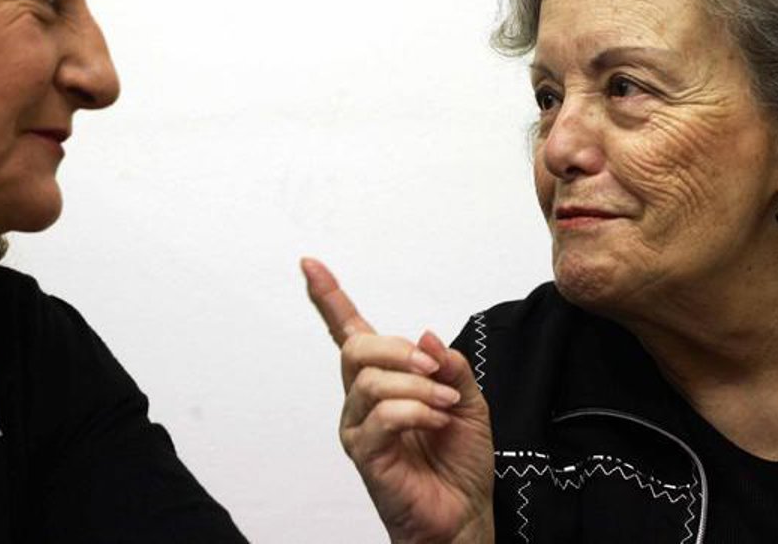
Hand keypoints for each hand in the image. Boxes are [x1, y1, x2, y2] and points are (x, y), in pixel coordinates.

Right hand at [302, 257, 493, 543]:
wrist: (465, 514)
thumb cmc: (460, 460)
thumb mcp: (468, 400)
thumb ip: (449, 366)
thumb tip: (425, 337)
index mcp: (383, 379)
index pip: (347, 330)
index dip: (329, 296)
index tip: (310, 264)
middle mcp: (361, 400)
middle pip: (355, 348)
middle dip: (398, 350)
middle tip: (435, 370)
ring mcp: (358, 427)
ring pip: (370, 381)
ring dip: (417, 387)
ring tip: (445, 407)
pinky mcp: (364, 455)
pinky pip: (381, 416)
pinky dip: (416, 412)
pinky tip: (436, 423)